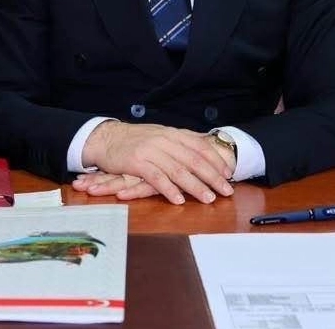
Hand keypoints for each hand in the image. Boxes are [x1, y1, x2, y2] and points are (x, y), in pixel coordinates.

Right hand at [80, 121, 234, 204]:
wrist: (106, 138)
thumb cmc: (136, 140)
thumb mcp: (161, 135)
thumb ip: (181, 140)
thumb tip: (204, 143)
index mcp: (172, 133)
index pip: (200, 146)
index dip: (216, 160)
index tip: (228, 174)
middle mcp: (164, 140)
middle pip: (194, 160)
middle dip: (212, 177)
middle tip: (226, 191)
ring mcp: (150, 151)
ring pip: (178, 170)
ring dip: (195, 186)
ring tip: (208, 198)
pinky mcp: (137, 162)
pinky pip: (156, 178)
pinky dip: (169, 189)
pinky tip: (178, 200)